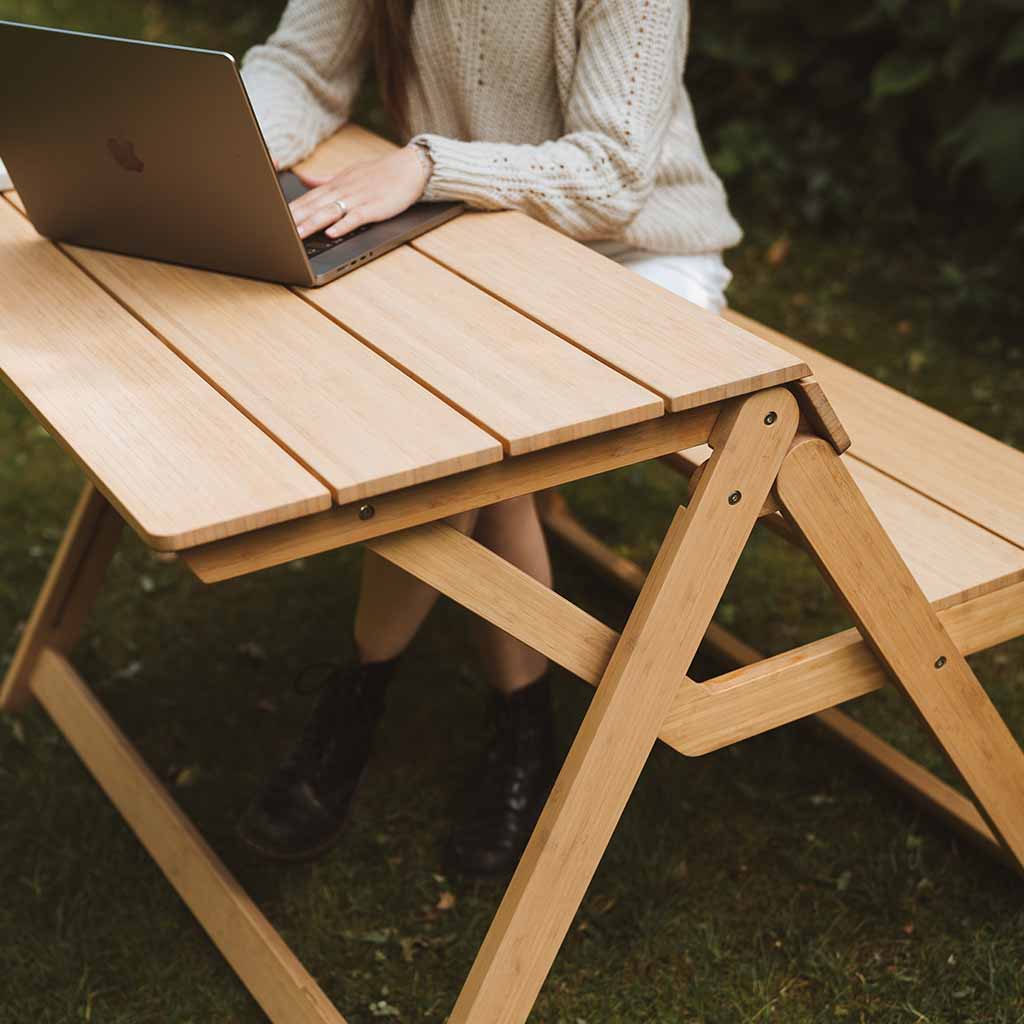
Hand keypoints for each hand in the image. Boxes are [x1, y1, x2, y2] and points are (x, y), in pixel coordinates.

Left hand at [288, 146, 430, 239]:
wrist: (409, 167)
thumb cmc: (379, 173)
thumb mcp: (348, 174)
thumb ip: (324, 180)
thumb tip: (303, 179)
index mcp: (336, 184)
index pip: (308, 197)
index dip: (291, 208)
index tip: (274, 218)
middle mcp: (343, 190)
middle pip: (315, 206)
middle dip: (296, 218)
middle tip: (278, 229)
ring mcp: (358, 199)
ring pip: (330, 212)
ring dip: (313, 223)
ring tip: (298, 235)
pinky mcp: (374, 207)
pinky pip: (356, 217)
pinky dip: (344, 225)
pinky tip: (333, 232)